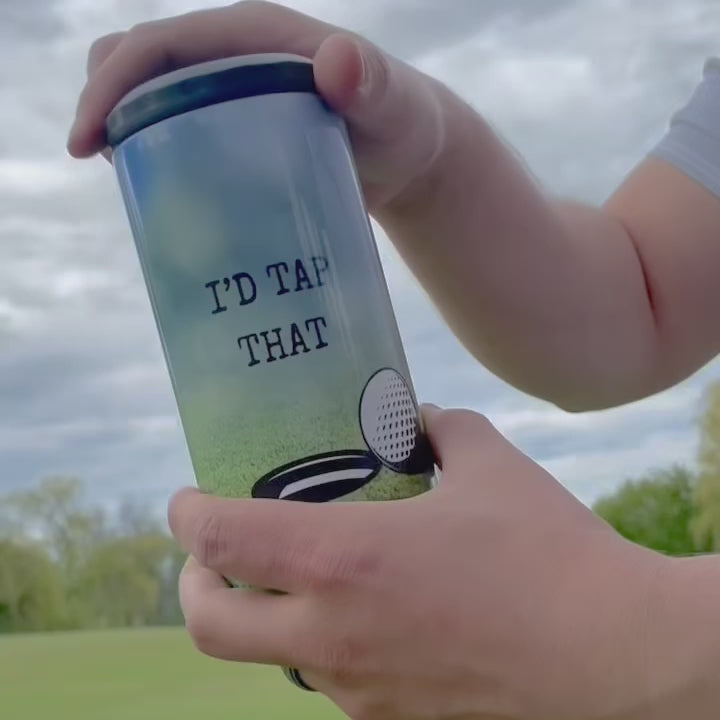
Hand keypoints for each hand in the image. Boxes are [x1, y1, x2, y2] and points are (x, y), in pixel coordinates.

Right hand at [68, 0, 446, 209]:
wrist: (411, 157)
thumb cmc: (404, 125)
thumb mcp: (393, 106)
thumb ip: (373, 83)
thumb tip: (336, 60)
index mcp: (255, 38)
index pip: (162, 45)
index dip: (112, 84)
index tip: (86, 141)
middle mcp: (237, 59)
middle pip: (145, 63)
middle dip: (105, 101)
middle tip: (99, 158)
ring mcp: (236, 96)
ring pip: (158, 98)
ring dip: (126, 127)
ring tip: (123, 175)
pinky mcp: (241, 132)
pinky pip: (184, 131)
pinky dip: (159, 152)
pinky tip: (160, 191)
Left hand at [168, 406, 667, 719]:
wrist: (612, 656)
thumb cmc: (546, 554)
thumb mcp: (490, 465)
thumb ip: (443, 430)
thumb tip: (422, 419)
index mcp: (344, 560)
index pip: (222, 538)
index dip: (187, 515)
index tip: (186, 499)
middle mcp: (333, 632)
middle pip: (209, 625)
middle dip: (195, 583)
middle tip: (215, 553)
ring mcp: (358, 687)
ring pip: (268, 657)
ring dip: (262, 614)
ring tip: (299, 576)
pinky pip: (327, 681)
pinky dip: (319, 644)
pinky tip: (366, 613)